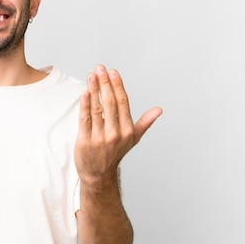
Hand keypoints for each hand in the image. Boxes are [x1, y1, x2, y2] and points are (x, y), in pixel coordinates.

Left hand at [74, 65, 161, 183]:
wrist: (98, 175)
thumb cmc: (114, 153)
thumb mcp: (132, 139)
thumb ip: (145, 122)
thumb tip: (159, 110)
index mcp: (127, 131)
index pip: (123, 103)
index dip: (117, 86)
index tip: (112, 72)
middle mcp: (115, 134)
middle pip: (110, 103)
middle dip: (105, 84)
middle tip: (100, 68)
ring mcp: (100, 138)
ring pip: (97, 109)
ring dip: (94, 90)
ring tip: (91, 76)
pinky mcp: (85, 141)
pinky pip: (85, 120)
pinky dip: (85, 105)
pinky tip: (84, 92)